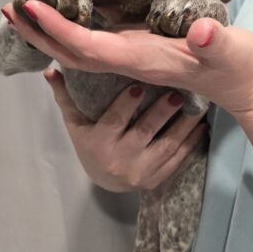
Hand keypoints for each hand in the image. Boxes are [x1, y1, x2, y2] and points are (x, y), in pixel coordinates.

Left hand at [2, 0, 252, 114]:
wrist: (241, 84)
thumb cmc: (236, 66)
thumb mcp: (231, 52)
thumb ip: (214, 43)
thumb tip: (198, 35)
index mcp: (142, 60)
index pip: (90, 47)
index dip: (59, 29)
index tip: (32, 8)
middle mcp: (128, 62)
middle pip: (71, 52)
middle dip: (38, 33)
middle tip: (7, 10)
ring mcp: (129, 59)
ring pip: (77, 50)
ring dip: (47, 32)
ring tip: (19, 11)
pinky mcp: (134, 51)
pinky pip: (91, 44)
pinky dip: (67, 30)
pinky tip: (55, 17)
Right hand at [43, 69, 207, 191]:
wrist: (106, 182)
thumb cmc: (90, 144)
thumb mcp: (76, 124)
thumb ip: (66, 97)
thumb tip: (50, 70)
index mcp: (99, 144)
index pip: (113, 122)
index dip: (125, 105)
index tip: (138, 85)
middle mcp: (120, 161)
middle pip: (144, 133)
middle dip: (162, 113)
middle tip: (178, 93)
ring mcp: (141, 172)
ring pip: (167, 146)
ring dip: (185, 126)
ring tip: (198, 106)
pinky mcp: (158, 179)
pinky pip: (178, 159)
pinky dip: (192, 142)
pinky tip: (202, 125)